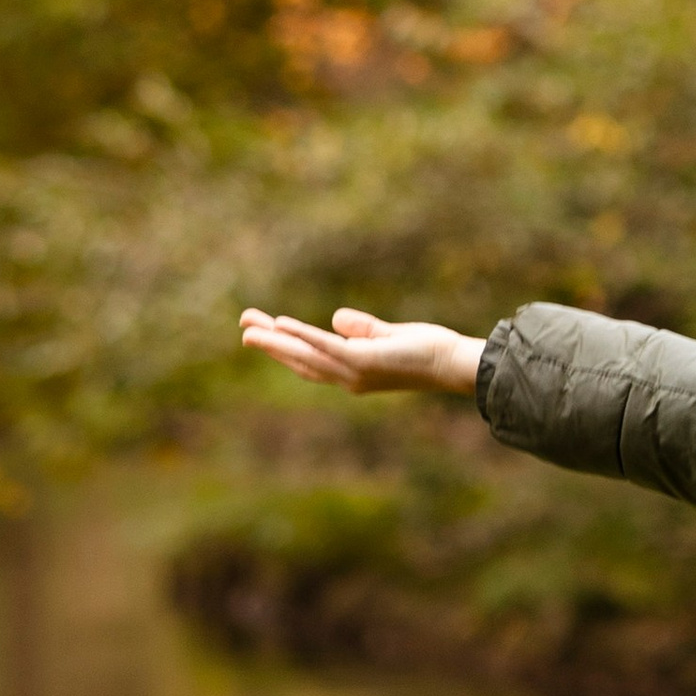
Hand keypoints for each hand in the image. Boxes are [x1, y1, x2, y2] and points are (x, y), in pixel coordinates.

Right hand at [240, 306, 484, 396]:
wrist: (452, 365)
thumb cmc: (427, 352)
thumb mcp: (387, 337)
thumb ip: (361, 329)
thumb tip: (336, 318)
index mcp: (351, 372)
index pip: (309, 359)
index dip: (284, 346)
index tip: (261, 329)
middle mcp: (347, 377)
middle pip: (299, 360)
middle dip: (269, 344)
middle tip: (243, 326)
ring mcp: (354, 372)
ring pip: (305, 355)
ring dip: (275, 341)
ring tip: (249, 328)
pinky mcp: (363, 361)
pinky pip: (326, 347)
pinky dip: (303, 336)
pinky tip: (282, 323)